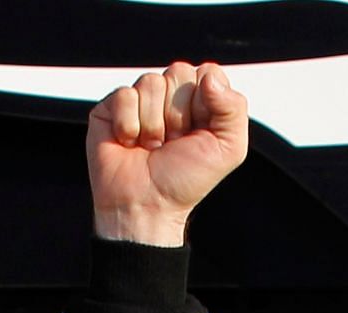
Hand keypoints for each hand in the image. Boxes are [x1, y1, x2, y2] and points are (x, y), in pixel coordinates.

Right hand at [87, 61, 248, 245]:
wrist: (146, 204)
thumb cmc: (186, 180)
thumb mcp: (229, 149)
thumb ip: (233, 109)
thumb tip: (211, 77)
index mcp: (203, 102)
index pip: (208, 73)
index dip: (205, 103)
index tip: (199, 133)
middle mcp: (172, 95)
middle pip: (179, 72)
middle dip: (179, 115)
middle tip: (174, 142)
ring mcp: (142, 98)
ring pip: (151, 82)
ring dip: (154, 125)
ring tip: (153, 146)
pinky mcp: (113, 104)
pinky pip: (124, 95)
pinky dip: (129, 126)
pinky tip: (130, 143)